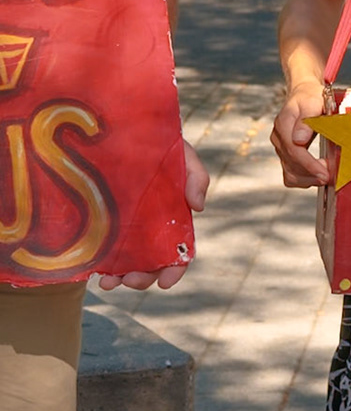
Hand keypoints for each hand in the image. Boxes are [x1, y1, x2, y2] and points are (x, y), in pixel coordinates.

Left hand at [96, 141, 209, 290]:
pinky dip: (97, 264)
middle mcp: (147, 226)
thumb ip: (196, 176)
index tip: (166, 282)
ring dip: (118, 277)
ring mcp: (122, 225)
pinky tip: (92, 270)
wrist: (119, 127)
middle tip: (131, 280)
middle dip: (142, 277)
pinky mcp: (98, 220)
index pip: (178, 249)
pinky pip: (98, 247)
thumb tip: (198, 207)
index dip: (175, 269)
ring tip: (107, 282)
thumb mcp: (181, 155)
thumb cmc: (156, 143)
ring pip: (123, 261)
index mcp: (171, 216)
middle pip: (149, 262)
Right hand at [272, 80, 332, 188]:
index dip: (310, 164)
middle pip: (291, 164)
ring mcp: (281, 147)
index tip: (325, 172)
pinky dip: (303, 179)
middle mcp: (279, 138)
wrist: (304, 94)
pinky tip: (316, 177)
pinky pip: (290, 173)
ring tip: (325, 178)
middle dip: (312, 173)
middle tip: (330, 176)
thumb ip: (306, 121)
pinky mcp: (285, 154)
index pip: (293, 150)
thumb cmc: (310, 97)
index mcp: (284, 124)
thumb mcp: (313, 102)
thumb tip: (299, 140)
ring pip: (289, 173)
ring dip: (308, 179)